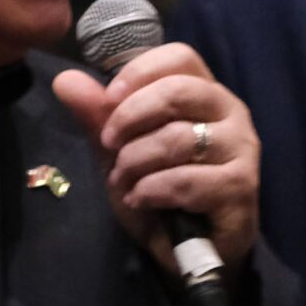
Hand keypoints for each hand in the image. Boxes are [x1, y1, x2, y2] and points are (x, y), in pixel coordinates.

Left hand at [51, 43, 259, 274]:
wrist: (186, 249)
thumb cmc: (157, 189)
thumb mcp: (118, 150)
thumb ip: (97, 114)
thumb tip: (64, 79)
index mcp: (202, 93)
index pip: (180, 57)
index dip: (139, 72)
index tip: (110, 99)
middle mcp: (229, 112)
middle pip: (178, 90)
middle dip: (129, 118)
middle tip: (109, 145)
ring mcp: (241, 148)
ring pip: (177, 138)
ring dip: (135, 163)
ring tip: (124, 181)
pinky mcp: (241, 185)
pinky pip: (186, 179)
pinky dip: (152, 190)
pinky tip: (142, 200)